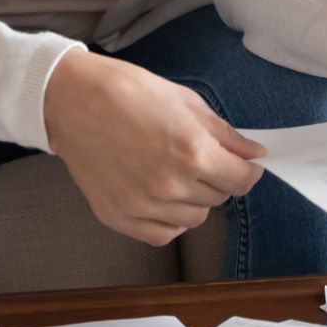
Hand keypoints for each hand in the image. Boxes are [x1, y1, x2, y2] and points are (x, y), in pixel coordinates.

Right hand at [41, 48, 265, 246]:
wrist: (72, 100)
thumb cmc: (128, 92)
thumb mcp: (186, 102)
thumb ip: (225, 135)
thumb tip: (253, 153)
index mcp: (192, 153)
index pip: (242, 181)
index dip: (248, 172)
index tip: (245, 165)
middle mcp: (170, 185)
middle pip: (219, 199)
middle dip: (218, 179)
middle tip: (201, 159)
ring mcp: (142, 206)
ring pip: (193, 219)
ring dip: (194, 200)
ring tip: (176, 173)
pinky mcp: (118, 217)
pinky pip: (162, 234)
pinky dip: (169, 220)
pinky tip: (160, 196)